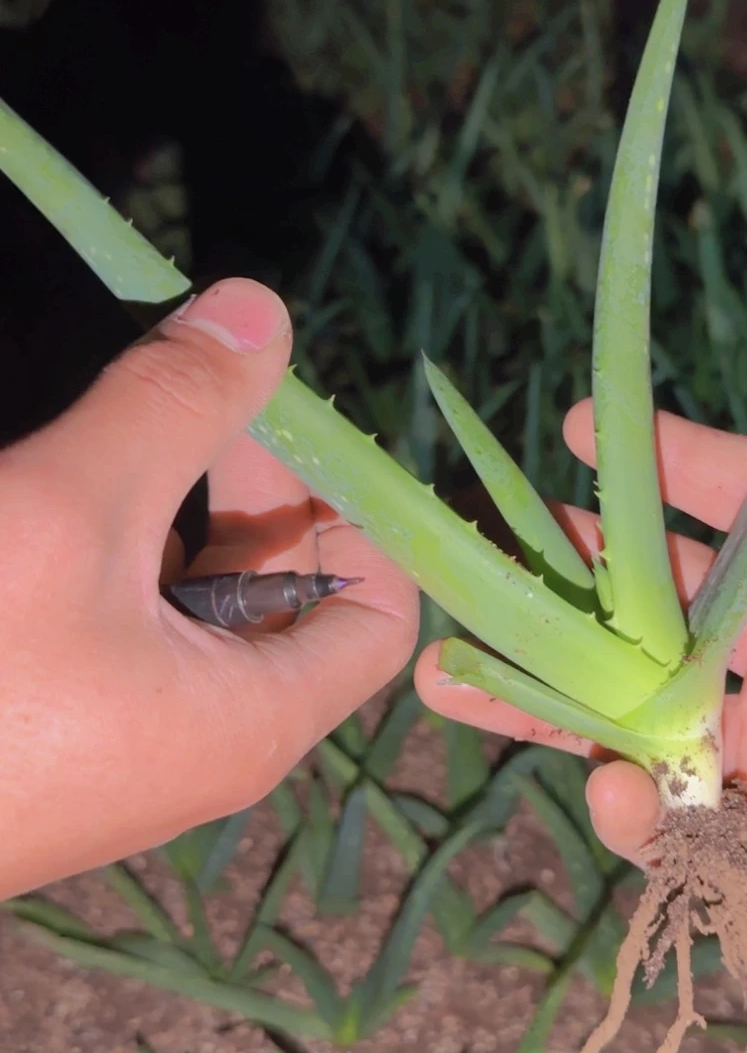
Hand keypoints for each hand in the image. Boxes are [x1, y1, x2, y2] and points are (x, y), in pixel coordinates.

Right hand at [0, 279, 417, 898]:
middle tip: (198, 410)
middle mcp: (214, 742)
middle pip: (294, 601)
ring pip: (203, 608)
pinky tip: (60, 509)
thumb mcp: (67, 518)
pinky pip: (130, 631)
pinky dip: (117, 559)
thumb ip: (173, 408)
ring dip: (178, 515)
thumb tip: (262, 309)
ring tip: (122, 443)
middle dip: (259, 495)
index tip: (300, 437)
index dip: (362, 519)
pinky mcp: (66, 733)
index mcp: (256, 717)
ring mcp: (135, 744)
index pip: (381, 617)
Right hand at [414, 264, 746, 1052]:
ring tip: (451, 669)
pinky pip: (664, 822)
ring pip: (639, 710)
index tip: (577, 429)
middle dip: (584, 575)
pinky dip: (624, 808)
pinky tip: (612, 792)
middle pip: (672, 605)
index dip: (671, 465)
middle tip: (503, 545)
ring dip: (548, 692)